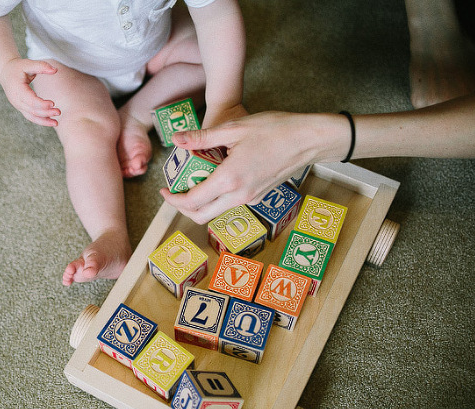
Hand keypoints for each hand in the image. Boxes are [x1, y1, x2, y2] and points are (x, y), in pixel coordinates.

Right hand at [0, 58, 60, 126]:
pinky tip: (51, 122)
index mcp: (17, 89)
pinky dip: (41, 121)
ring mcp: (18, 105)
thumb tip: (55, 70)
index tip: (53, 103)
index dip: (41, 103)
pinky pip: (31, 117)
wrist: (5, 72)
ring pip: (31, 116)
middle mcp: (16, 100)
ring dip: (44, 121)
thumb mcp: (28, 63)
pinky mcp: (21, 108)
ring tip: (56, 123)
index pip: (30, 100)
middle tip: (59, 112)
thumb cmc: (17, 67)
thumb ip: (41, 66)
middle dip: (46, 112)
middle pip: (32, 110)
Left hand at [160, 111, 333, 223]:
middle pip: (202, 215)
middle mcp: (240, 195)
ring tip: (192, 182)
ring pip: (216, 211)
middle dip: (183, 208)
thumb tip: (176, 140)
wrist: (310, 139)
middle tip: (174, 193)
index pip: (193, 201)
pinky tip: (215, 177)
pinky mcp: (259, 196)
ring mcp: (251, 198)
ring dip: (200, 203)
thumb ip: (202, 137)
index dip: (173, 199)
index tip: (164, 190)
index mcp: (230, 180)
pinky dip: (217, 197)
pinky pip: (231, 203)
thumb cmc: (276, 129)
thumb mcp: (234, 128)